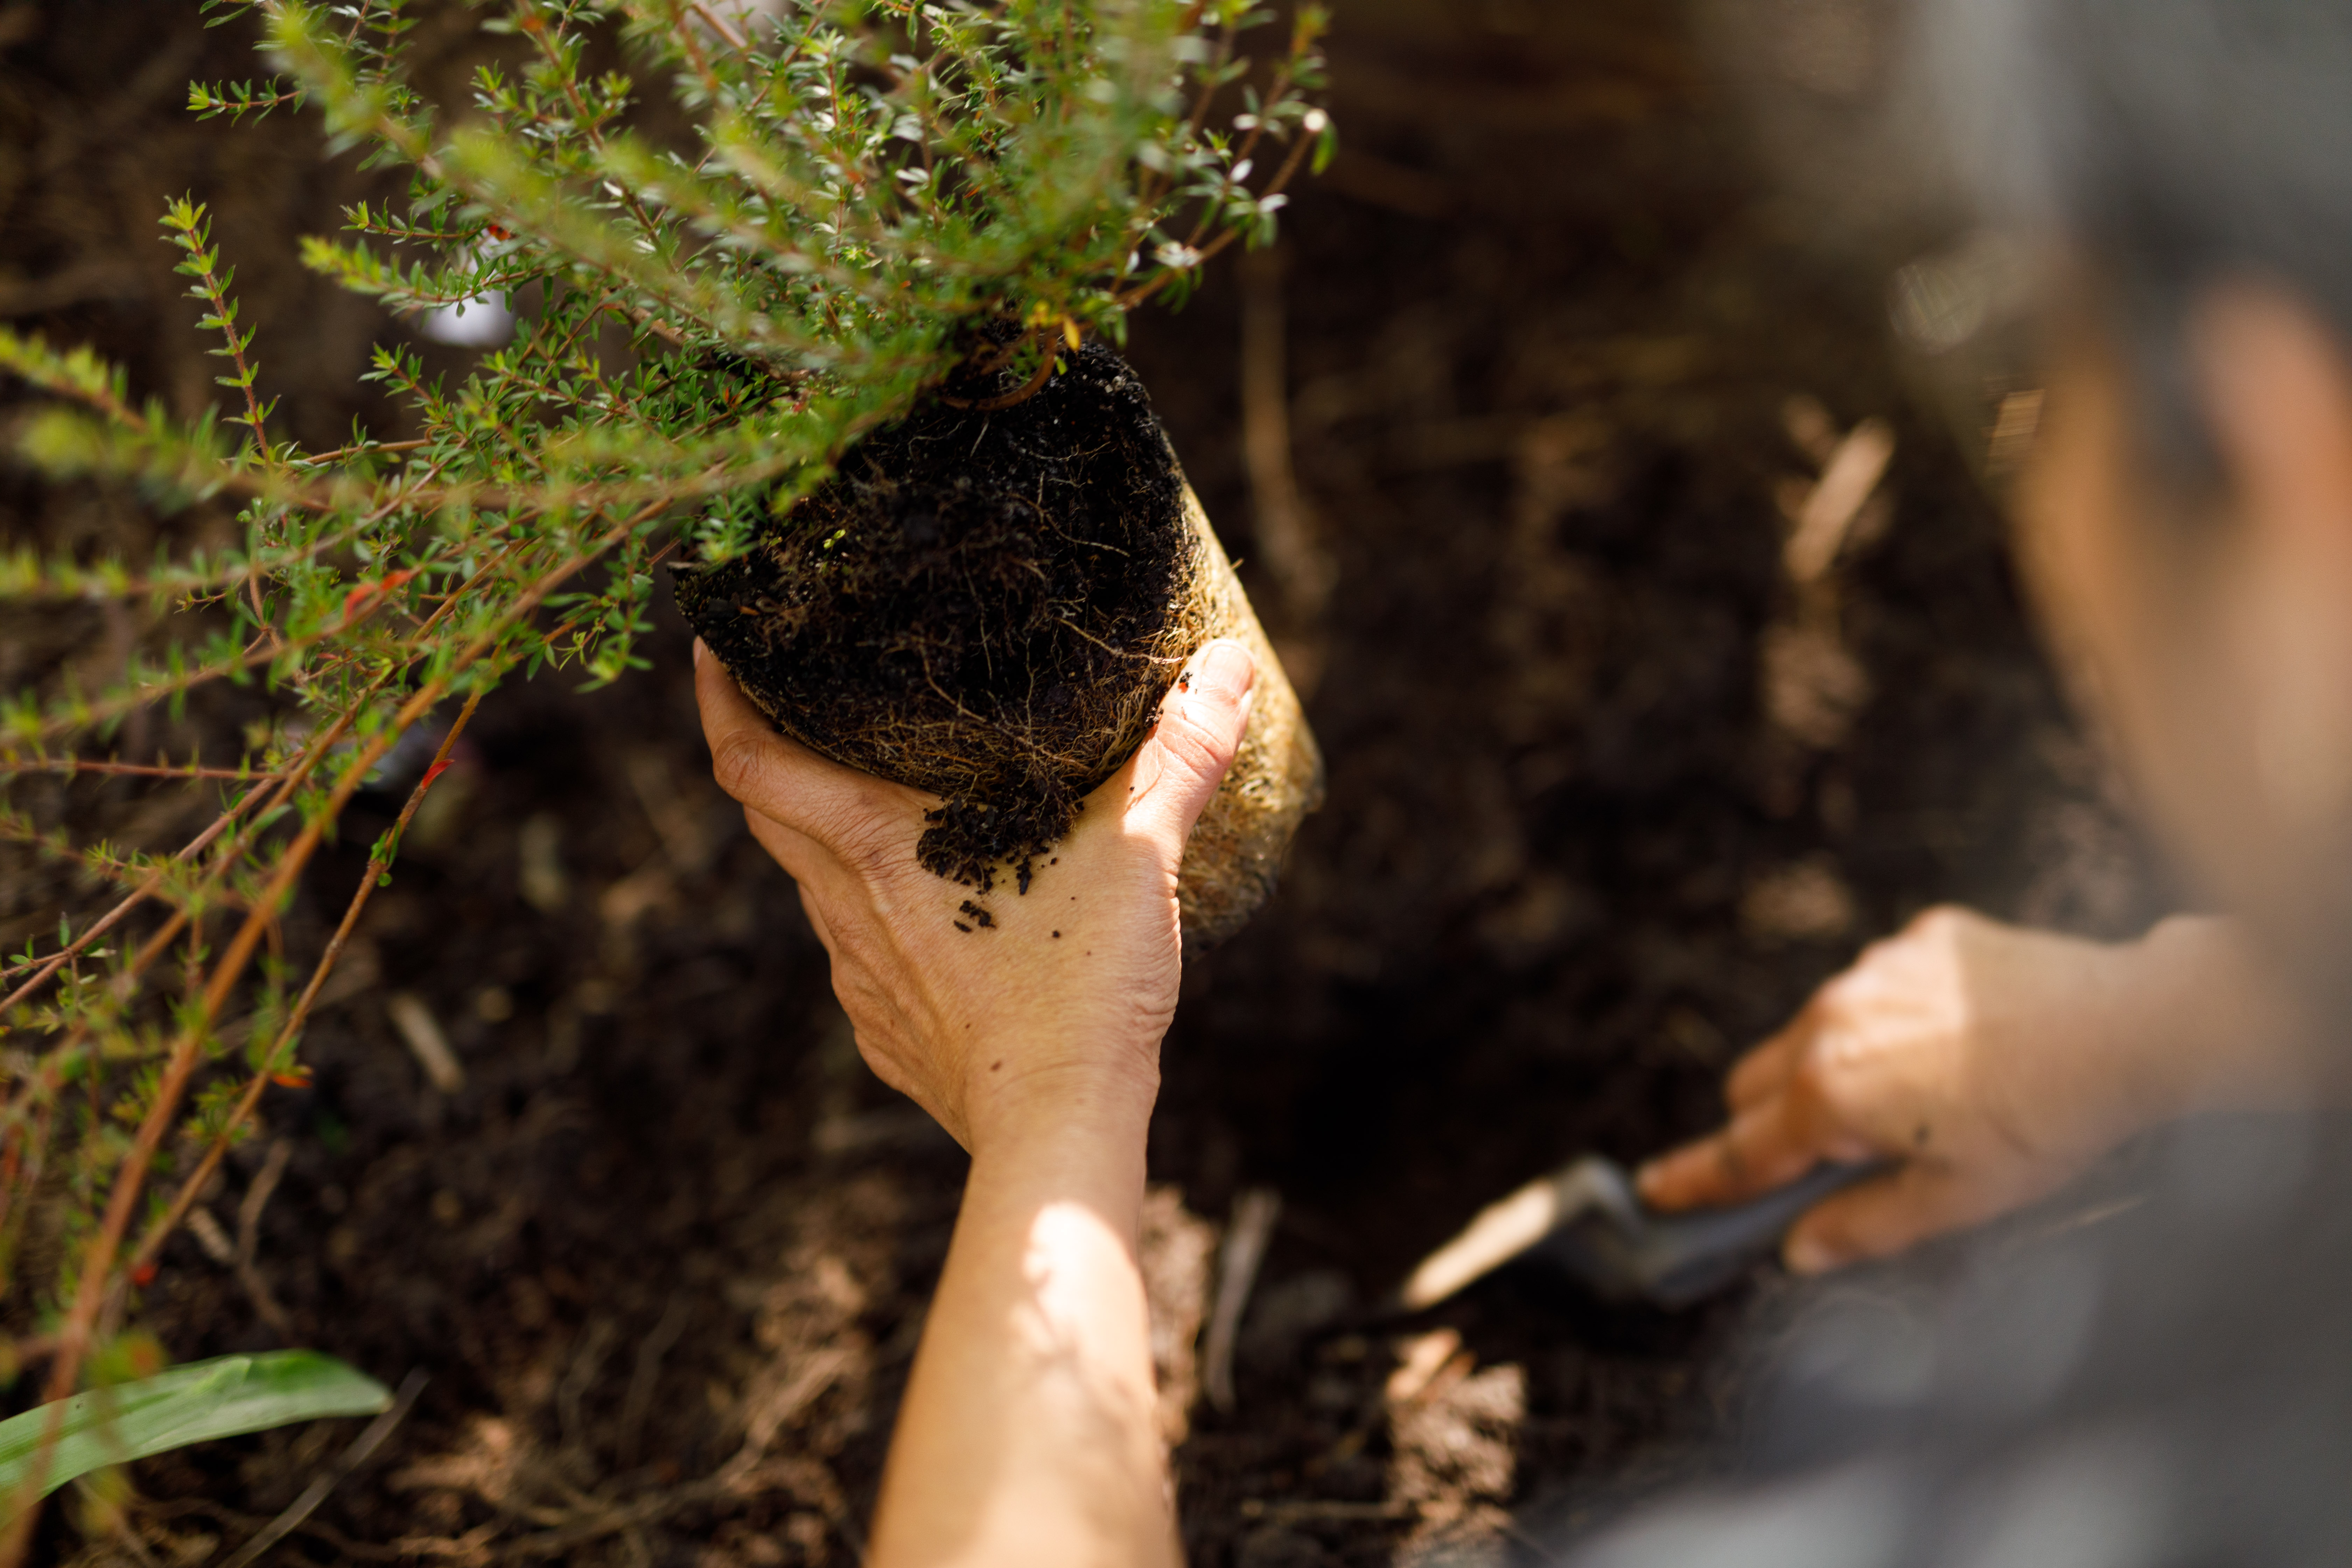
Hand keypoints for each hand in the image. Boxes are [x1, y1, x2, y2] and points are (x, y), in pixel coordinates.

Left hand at [693, 637, 1256, 1152]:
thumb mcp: (1138, 851)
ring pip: (813, 886)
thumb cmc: (1080, 985)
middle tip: (781, 700)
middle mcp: (844, 908)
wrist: (1058, 1127)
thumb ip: (1180, 752)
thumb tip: (1224, 664)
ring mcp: (859, 978)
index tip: (709, 651)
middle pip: (765, 814)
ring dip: (826, 840)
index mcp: (874, 846)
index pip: (749, 761)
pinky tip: (929, 913)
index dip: (717, 700)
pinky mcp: (886, 1033)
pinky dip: (874, 920)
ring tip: (874, 801)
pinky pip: (859, 957)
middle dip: (761, 751)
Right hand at [1636, 907, 2280, 1272]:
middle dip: (1767, 1126)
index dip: (1694, 1180)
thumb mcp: (1958, 1200)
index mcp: (1831, 1092)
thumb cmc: (2049, 1121)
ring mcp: (1871, 972)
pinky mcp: (1916, 939)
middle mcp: (1831, 1021)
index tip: (1652, 1189)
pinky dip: (1886, 1022)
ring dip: (1829, 1070)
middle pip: (1754, 1084)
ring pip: (1809, 1031)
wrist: (2132, 1025)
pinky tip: (1954, 1046)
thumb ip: (1864, 1226)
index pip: (1740, 1151)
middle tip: (1817, 1162)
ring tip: (1915, 1100)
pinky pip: (1870, 987)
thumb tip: (1800, 1252)